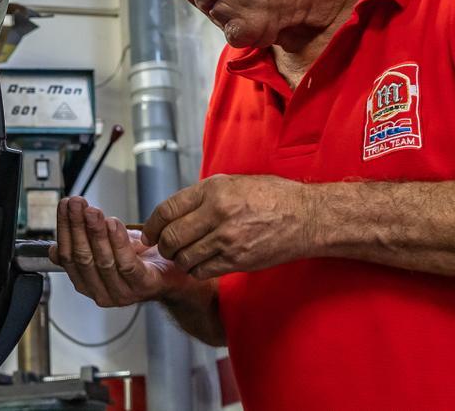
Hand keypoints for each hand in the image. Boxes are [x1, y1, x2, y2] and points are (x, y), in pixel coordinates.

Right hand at [49, 196, 188, 306]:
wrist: (175, 271)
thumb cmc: (140, 260)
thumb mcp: (105, 251)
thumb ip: (81, 249)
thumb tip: (53, 247)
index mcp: (87, 284)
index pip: (67, 257)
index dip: (64, 229)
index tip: (64, 205)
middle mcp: (101, 292)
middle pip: (83, 257)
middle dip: (77, 226)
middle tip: (76, 203)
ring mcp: (122, 293)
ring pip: (102, 260)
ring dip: (95, 232)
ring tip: (92, 210)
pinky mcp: (143, 286)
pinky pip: (126, 263)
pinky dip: (118, 241)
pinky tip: (113, 223)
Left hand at [141, 174, 314, 279]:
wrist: (307, 217)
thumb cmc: (272, 196)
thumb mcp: (233, 183)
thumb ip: (202, 196)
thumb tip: (174, 212)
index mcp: (213, 190)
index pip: (167, 210)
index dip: (151, 225)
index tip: (148, 233)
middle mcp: (218, 213)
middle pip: (171, 238)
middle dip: (163, 246)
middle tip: (166, 247)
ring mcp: (228, 239)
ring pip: (184, 258)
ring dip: (179, 260)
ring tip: (185, 255)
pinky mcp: (238, 260)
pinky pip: (203, 270)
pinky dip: (196, 269)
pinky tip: (202, 263)